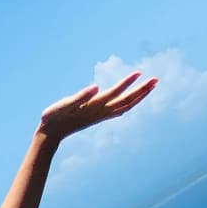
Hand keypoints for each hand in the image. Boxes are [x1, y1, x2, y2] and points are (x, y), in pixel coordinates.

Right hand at [37, 70, 158, 141]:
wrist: (50, 134)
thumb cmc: (54, 117)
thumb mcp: (64, 105)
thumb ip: (80, 96)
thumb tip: (96, 87)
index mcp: (94, 105)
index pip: (115, 92)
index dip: (127, 83)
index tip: (139, 73)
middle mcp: (101, 111)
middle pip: (127, 100)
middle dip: (142, 90)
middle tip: (156, 79)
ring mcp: (101, 116)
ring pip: (126, 106)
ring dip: (140, 96)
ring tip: (150, 86)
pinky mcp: (98, 118)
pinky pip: (119, 111)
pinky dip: (130, 105)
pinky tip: (133, 101)